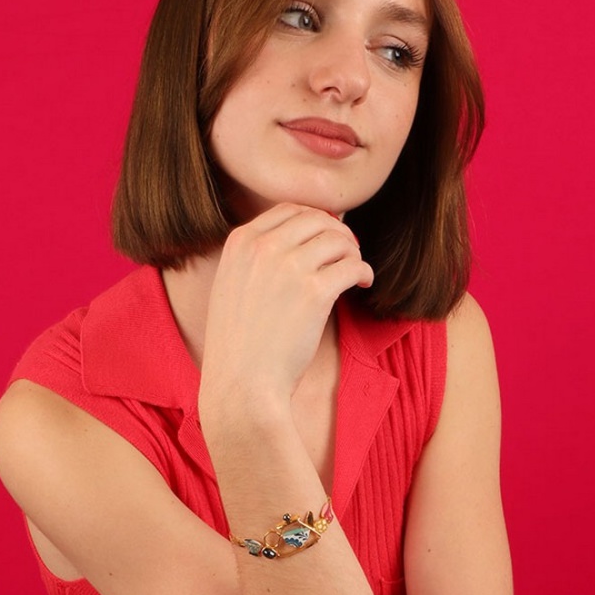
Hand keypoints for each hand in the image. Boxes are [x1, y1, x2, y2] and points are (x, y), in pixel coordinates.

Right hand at [200, 204, 372, 410]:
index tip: (326, 237)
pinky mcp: (315, 291)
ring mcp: (289, 267)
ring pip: (338, 240)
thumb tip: (297, 241)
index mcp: (240, 243)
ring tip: (354, 271)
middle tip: (348, 252)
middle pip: (317, 220)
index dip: (314, 220)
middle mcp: (263, 247)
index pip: (288, 210)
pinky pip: (353, 265)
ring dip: (352, 252)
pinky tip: (362, 283)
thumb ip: (255, 259)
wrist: (241, 385)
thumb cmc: (238, 346)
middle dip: (338, 233)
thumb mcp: (231, 287)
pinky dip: (363, 271)